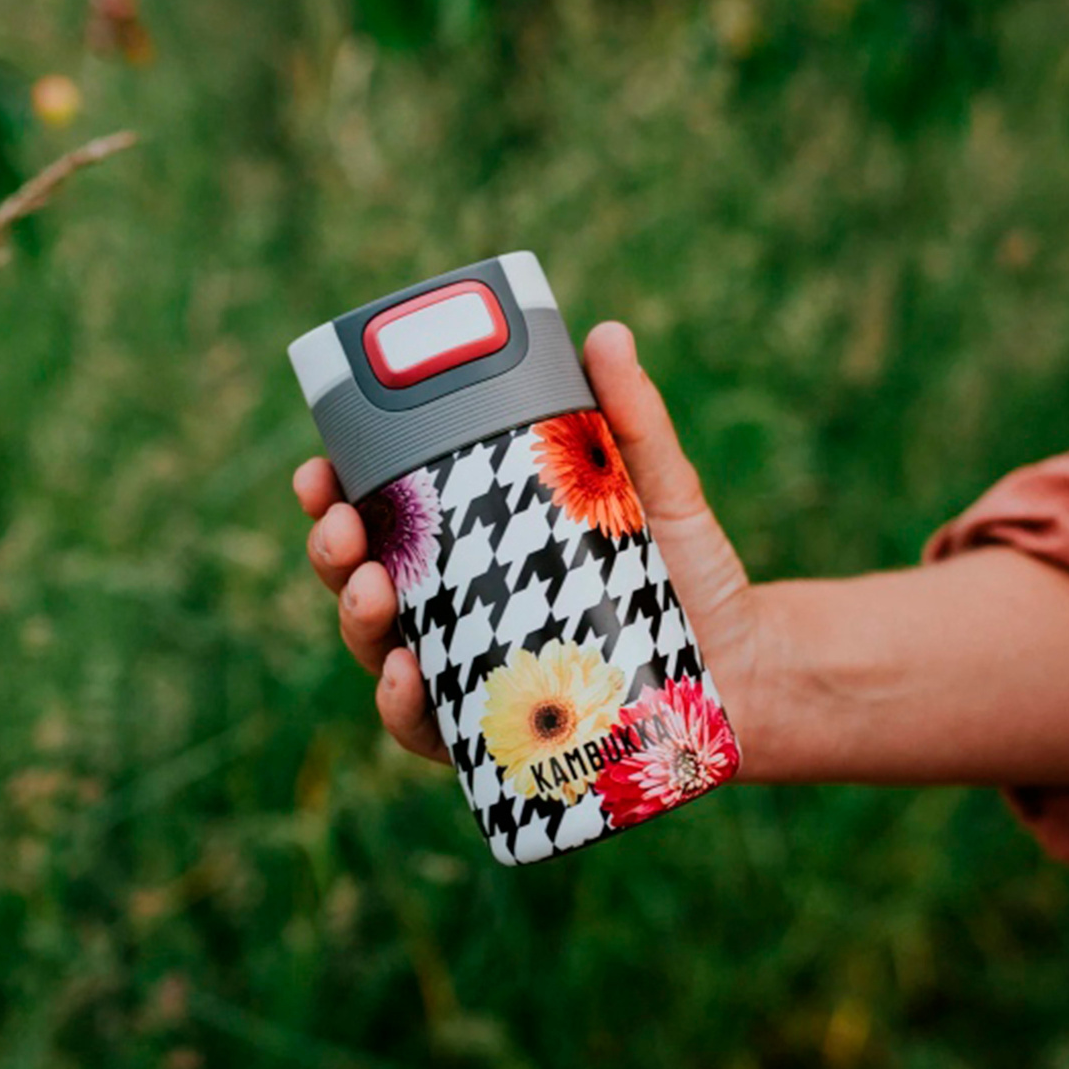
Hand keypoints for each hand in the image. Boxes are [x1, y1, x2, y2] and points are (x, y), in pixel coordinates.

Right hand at [293, 321, 762, 770]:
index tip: (320, 470)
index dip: (333, 495)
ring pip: (379, 648)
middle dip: (331, 552)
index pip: (382, 517)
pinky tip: (407, 675)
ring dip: (356, 619)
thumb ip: (633, 419)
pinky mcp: (497, 733)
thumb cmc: (688, 572)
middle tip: (344, 530)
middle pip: (362, 579)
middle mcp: (456, 607)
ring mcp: (470, 671)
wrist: (749, 668)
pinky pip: (427, 727)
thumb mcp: (658, 489)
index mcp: (470, 543)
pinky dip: (403, 705)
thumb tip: (607, 335)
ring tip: (374, 590)